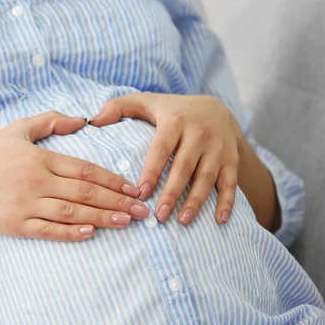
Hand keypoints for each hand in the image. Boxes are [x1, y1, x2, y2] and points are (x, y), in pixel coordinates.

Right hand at [0, 111, 149, 240]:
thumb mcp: (17, 129)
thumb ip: (50, 121)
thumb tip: (81, 119)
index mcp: (41, 158)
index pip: (85, 169)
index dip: (112, 179)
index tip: (133, 188)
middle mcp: (37, 181)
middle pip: (85, 191)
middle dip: (117, 201)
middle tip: (142, 210)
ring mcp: (27, 204)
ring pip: (72, 212)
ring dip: (101, 217)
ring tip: (126, 221)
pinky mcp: (16, 224)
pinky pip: (48, 230)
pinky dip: (70, 233)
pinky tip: (90, 234)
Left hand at [90, 93, 243, 225]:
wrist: (217, 109)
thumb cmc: (173, 111)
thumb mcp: (147, 102)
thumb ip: (119, 107)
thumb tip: (92, 120)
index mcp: (175, 121)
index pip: (161, 149)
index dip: (152, 171)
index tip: (140, 193)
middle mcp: (200, 133)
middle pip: (184, 167)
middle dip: (172, 193)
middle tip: (159, 215)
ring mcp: (218, 147)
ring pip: (207, 177)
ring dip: (196, 201)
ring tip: (182, 221)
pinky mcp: (232, 159)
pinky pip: (231, 182)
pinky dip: (227, 202)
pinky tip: (219, 220)